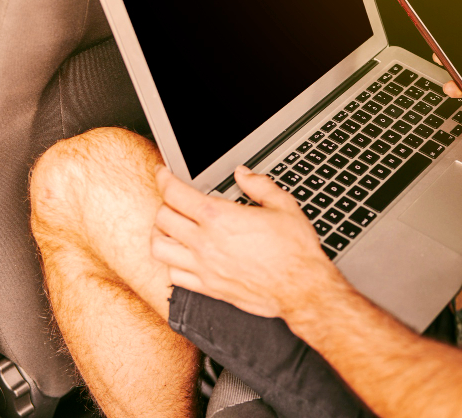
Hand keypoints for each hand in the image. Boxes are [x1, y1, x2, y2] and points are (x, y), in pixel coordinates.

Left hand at [150, 165, 340, 318]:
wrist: (301, 288)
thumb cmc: (295, 250)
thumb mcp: (284, 205)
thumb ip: (259, 185)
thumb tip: (243, 174)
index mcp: (220, 218)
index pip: (175, 193)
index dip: (164, 178)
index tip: (163, 173)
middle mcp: (205, 242)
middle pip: (162, 217)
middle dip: (164, 202)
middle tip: (173, 198)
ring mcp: (203, 267)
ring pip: (159, 247)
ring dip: (160, 233)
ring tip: (169, 226)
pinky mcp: (208, 288)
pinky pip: (173, 274)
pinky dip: (171, 262)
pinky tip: (182, 255)